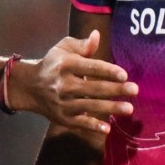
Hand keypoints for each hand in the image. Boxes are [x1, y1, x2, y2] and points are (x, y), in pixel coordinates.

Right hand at [10, 30, 136, 133]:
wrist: (29, 87)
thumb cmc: (53, 64)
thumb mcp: (63, 49)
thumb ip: (82, 45)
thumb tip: (97, 35)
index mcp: (65, 65)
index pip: (90, 67)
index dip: (107, 71)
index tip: (124, 74)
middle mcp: (64, 84)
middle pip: (93, 88)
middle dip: (115, 89)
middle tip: (135, 90)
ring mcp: (64, 103)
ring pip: (90, 106)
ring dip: (110, 108)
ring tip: (129, 109)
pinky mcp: (63, 117)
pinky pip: (80, 123)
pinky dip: (92, 127)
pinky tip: (107, 129)